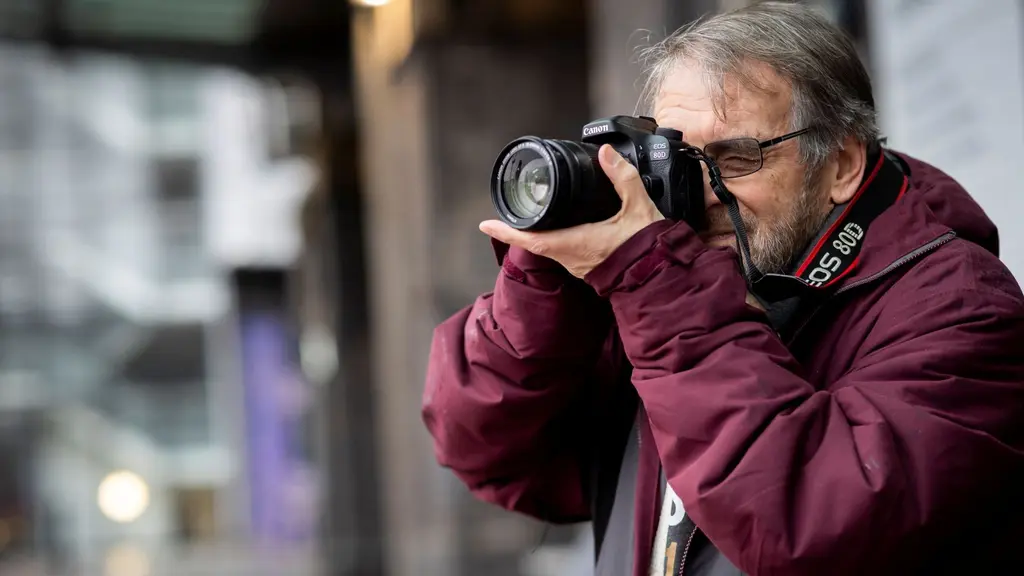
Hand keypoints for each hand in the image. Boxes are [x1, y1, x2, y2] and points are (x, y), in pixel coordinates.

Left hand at [479, 144, 665, 278]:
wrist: (661, 277)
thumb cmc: (647, 249)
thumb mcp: (638, 207)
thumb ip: (622, 178)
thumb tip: (606, 154)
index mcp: (576, 243)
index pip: (530, 239)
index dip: (506, 231)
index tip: (485, 224)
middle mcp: (571, 257)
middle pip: (534, 242)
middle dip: (516, 229)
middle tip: (501, 215)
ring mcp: (578, 265)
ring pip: (548, 247)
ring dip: (534, 234)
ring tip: (525, 218)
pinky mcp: (587, 266)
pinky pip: (562, 251)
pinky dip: (553, 239)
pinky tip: (558, 228)